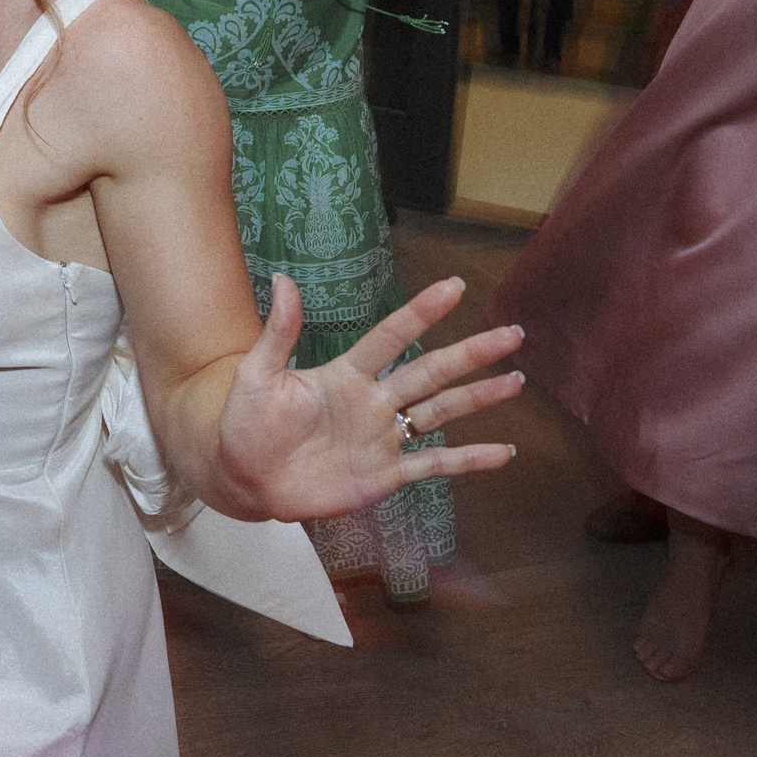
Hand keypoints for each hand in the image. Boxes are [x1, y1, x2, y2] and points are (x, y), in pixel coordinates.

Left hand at [212, 275, 522, 521]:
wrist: (242, 478)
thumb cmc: (246, 423)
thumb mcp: (257, 375)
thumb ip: (279, 332)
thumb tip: (284, 279)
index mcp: (345, 374)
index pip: (391, 337)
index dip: (421, 313)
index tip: (454, 287)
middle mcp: (372, 402)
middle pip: (430, 373)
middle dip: (471, 354)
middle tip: (512, 334)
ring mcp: (382, 438)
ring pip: (440, 413)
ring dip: (478, 398)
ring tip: (515, 382)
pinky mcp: (384, 475)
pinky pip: (434, 465)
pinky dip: (469, 459)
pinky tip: (503, 452)